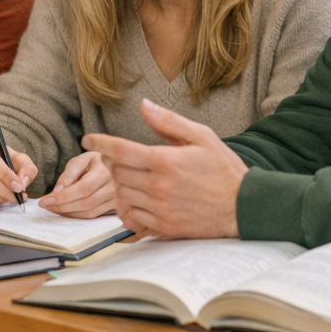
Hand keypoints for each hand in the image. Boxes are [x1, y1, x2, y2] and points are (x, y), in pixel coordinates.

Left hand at [39, 151, 114, 217]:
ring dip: (68, 213)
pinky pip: (94, 215)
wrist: (114, 165)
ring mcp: (116, 198)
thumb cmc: (94, 161)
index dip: (63, 196)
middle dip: (62, 206)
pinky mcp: (114, 207)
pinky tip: (66, 211)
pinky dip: (77, 216)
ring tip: (54, 207)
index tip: (45, 200)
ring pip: (89, 212)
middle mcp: (114, 187)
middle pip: (86, 202)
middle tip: (46, 205)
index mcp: (105, 171)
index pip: (83, 188)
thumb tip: (57, 191)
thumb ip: (69, 174)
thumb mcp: (80, 160)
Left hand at [82, 98, 245, 238]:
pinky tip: (136, 198)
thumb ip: (169, 122)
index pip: (121, 150)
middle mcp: (159, 186)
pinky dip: (127, 207)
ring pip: (121, 195)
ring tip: (131, 177)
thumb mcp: (202, 136)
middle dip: (112, 162)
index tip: (88, 139)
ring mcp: (160, 208)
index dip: (101, 143)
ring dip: (120, 184)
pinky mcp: (163, 226)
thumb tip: (144, 106)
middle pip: (117, 172)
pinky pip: (131, 217)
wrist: (241, 207)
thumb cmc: (223, 170)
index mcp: (167, 160)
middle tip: (119, 158)